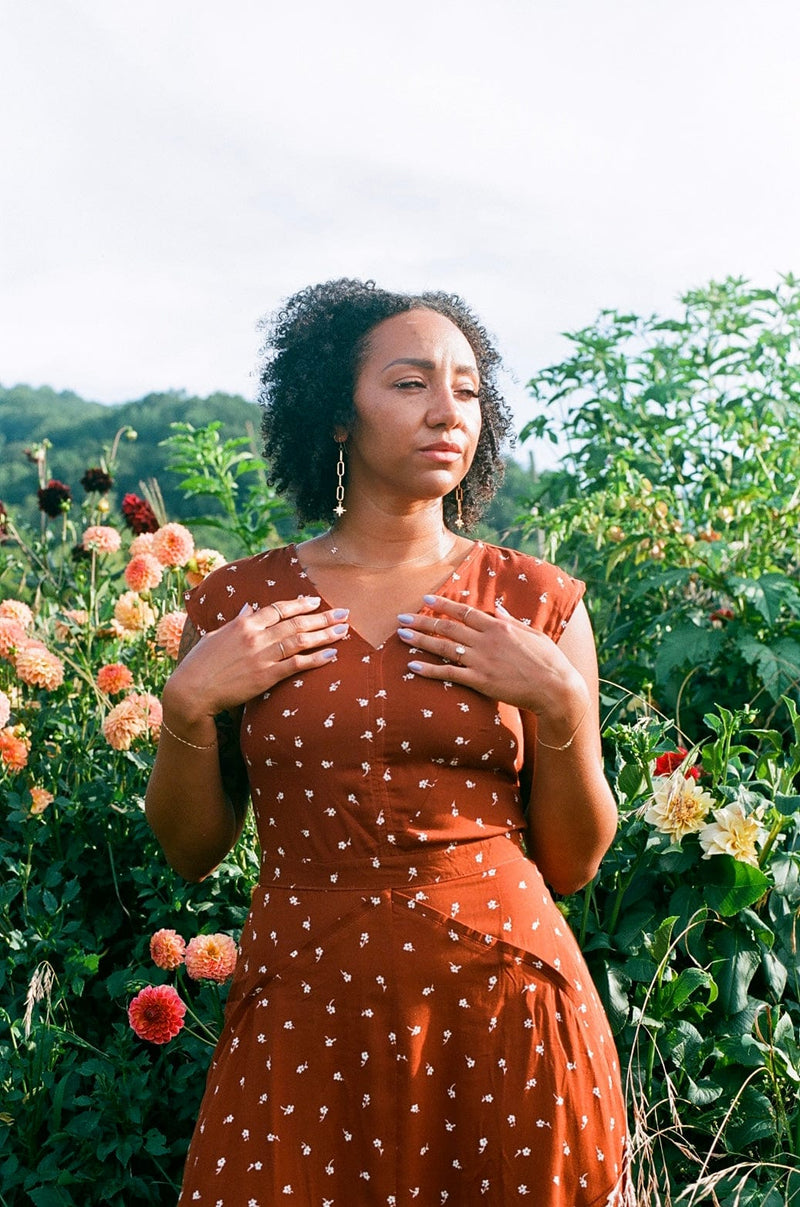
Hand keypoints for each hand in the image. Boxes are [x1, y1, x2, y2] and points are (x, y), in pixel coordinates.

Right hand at [164, 596, 348, 722]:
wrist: (192, 690)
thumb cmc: (201, 663)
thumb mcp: (217, 635)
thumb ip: (238, 621)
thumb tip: (250, 607)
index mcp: (244, 623)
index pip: (279, 609)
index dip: (300, 605)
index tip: (316, 602)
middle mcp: (256, 636)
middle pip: (296, 622)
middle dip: (323, 617)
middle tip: (344, 613)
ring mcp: (262, 656)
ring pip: (301, 641)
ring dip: (325, 635)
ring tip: (344, 631)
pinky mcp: (266, 676)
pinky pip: (297, 665)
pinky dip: (316, 658)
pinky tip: (331, 654)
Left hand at [396, 593, 588, 730]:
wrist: (555, 688)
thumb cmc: (548, 661)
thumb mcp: (532, 634)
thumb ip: (511, 621)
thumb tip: (497, 609)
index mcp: (499, 627)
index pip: (465, 611)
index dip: (443, 604)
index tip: (426, 599)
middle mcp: (486, 640)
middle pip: (448, 626)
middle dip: (422, 620)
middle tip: (401, 617)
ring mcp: (482, 661)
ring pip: (444, 647)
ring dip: (420, 640)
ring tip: (400, 635)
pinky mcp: (480, 681)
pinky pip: (449, 673)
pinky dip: (429, 669)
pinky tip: (412, 665)